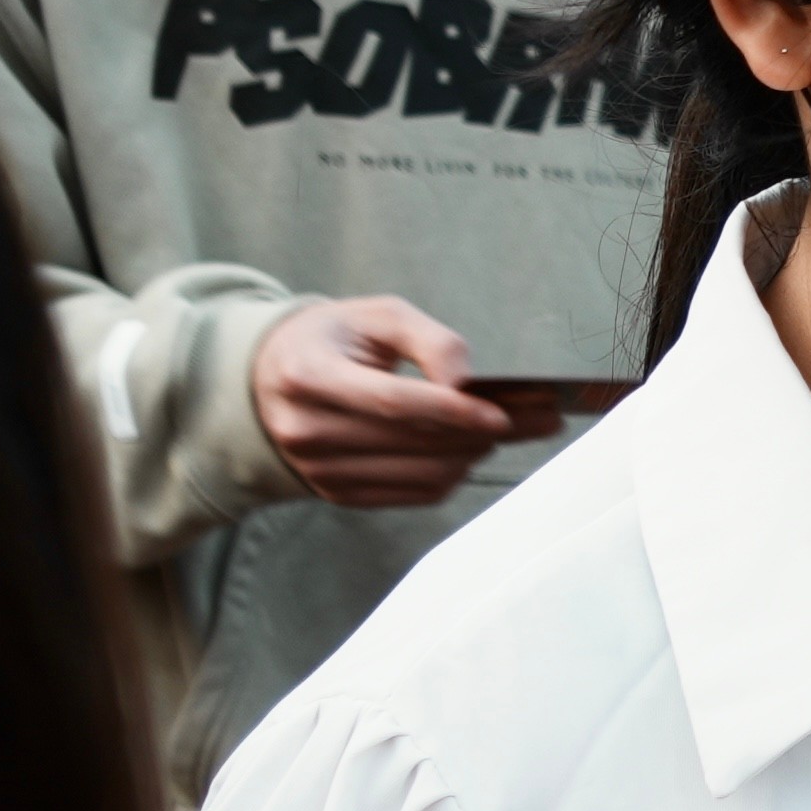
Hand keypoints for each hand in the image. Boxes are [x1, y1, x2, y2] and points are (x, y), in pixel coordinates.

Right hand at [254, 295, 528, 506]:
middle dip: (485, 433)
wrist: (269, 381)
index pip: (390, 402)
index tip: (502, 413)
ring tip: (507, 429)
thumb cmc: (333, 340)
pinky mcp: (339, 494)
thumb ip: (429, 340)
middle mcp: (306, 428)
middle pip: (415, 441)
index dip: (452, 411)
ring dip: (475, 454)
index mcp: (307, 374)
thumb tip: (468, 383)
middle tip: (541, 417)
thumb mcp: (375, 316)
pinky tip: (470, 449)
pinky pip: (416, 493)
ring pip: (424, 473)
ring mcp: (320, 469)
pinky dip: (454, 473)